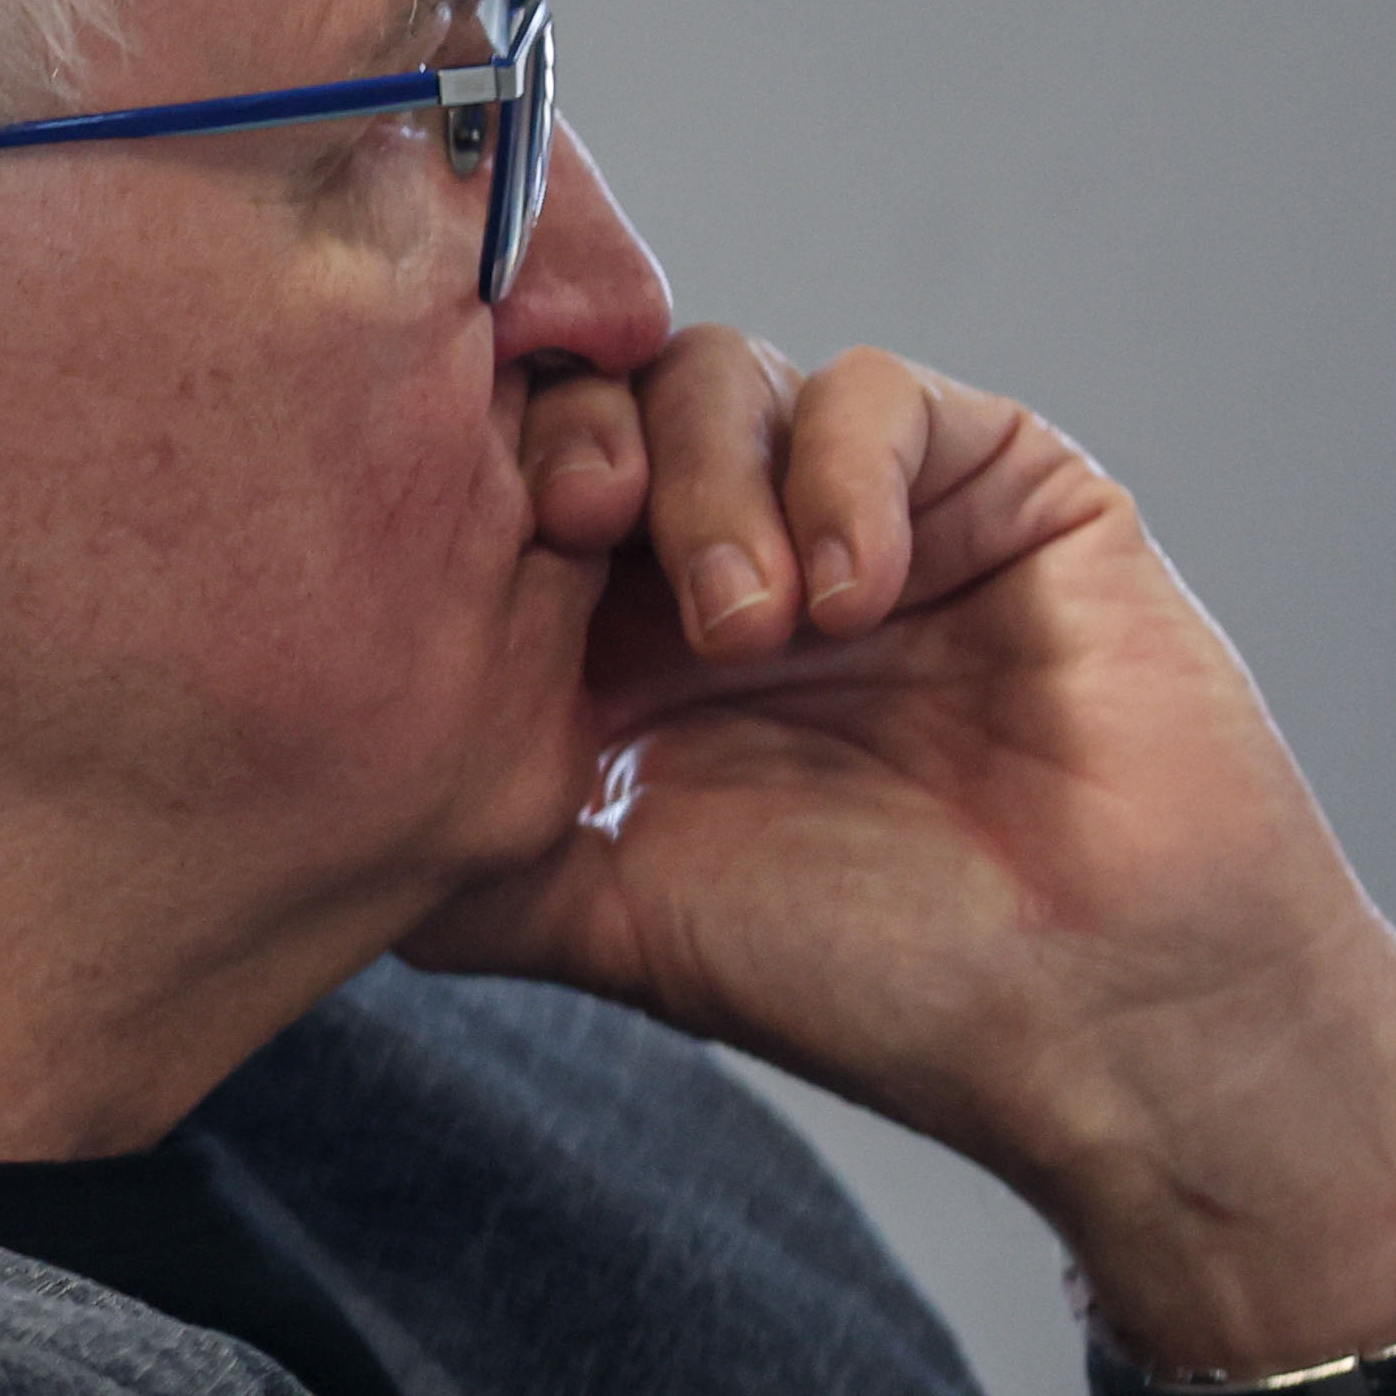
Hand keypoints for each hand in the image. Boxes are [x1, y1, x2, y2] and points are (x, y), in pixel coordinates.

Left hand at [409, 331, 1395, 1378]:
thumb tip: (293, 823)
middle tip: (576, 530)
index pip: (510, 484)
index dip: (466, 482)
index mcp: (629, 638)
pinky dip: (839, 471)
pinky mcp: (1002, 485)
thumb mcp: (608, 914)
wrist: (1102, 1023)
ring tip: (747, 622)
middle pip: (598, 397)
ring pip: (723, 373)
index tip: (447, 538)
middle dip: (571, 442)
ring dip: (708, 478)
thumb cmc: (871, 980)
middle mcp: (737, 551)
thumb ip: (461, 847)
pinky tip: (844, 597)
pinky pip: (880, 392)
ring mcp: (868, 510)